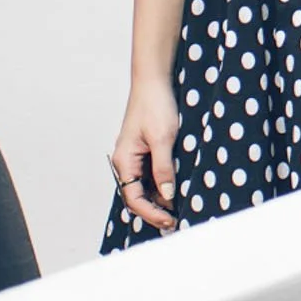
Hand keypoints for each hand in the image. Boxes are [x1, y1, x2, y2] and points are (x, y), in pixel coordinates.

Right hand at [112, 87, 179, 231]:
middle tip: (174, 221)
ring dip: (158, 199)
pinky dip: (160, 185)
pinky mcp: (144, 150)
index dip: (151, 213)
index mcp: (124, 161)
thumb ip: (163, 168)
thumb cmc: (154, 104)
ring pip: (143, 187)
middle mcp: (126, 162)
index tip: (169, 220)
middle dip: (154, 211)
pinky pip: (149, 175)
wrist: (153, 80)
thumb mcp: (162, 138)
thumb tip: (167, 195)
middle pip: (137, 196)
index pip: (134, 199)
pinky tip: (174, 189)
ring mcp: (134, 157)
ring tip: (176, 209)